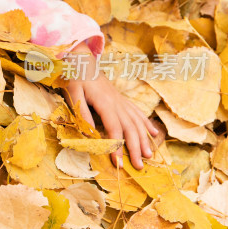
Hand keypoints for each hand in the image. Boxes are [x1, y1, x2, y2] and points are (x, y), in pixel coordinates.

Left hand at [62, 44, 159, 169]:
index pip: (114, 129)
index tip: (118, 163)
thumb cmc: (77, 77)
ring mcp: (122, 102)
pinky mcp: (123, 100)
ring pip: (137, 122)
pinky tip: (154, 134)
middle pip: (129, 129)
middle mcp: (118, 104)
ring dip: (144, 140)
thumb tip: (89, 132)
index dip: (117, 147)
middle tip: (139, 167)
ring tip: (149, 155)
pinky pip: (138, 113)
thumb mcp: (74, 93)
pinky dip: (146, 124)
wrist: (85, 61)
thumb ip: (83, 112)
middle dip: (134, 149)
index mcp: (105, 103)